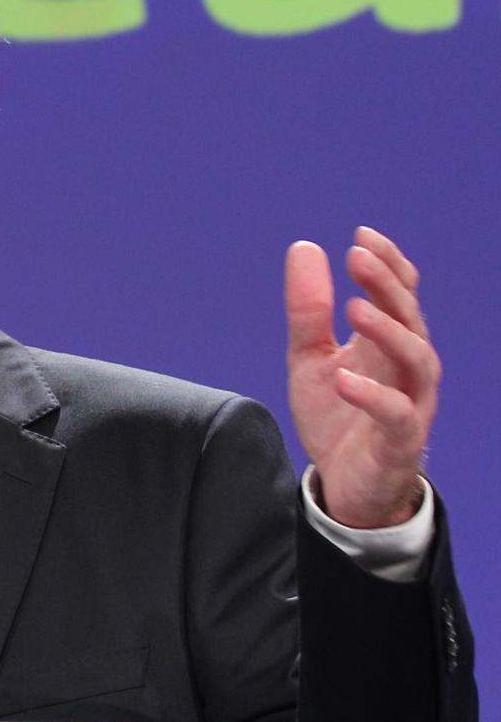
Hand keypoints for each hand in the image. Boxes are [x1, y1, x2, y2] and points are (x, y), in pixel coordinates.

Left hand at [285, 226, 439, 527]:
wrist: (344, 484)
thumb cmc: (337, 416)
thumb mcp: (310, 357)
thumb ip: (308, 310)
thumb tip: (304, 247)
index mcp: (387, 342)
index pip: (400, 293)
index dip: (388, 263)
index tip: (361, 237)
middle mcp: (406, 367)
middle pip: (411, 316)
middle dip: (387, 284)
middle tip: (358, 258)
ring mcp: (410, 402)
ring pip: (418, 359)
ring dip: (389, 330)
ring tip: (355, 309)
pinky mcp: (400, 441)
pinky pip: (396, 414)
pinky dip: (372, 395)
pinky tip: (343, 378)